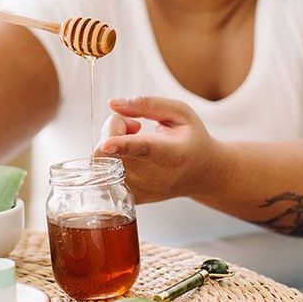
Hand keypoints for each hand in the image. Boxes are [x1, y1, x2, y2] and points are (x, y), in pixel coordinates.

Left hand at [95, 96, 221, 203]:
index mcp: (173, 154)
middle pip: (111, 153)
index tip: (108, 144)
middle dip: (112, 129)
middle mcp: (155, 177)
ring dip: (108, 145)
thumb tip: (112, 104)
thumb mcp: (180, 113)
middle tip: (133, 125)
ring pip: (101, 164)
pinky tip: (128, 156)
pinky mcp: (130, 197)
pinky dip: (108, 158)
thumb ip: (147, 105)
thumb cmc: (191, 139)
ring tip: (131, 141)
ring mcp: (141, 191)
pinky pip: (102, 174)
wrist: (202, 175)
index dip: (123, 145)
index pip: (144, 149)